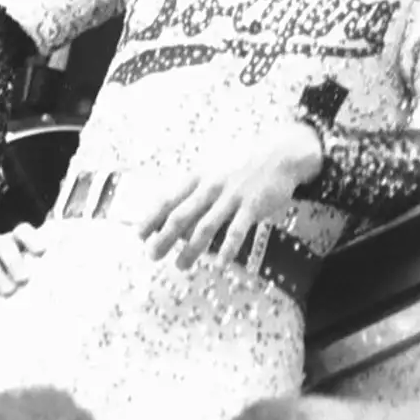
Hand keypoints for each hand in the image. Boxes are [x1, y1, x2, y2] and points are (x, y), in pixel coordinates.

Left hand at [136, 121, 322, 270]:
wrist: (280, 154)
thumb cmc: (244, 163)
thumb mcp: (214, 168)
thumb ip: (196, 189)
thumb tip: (176, 212)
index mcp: (199, 176)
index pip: (169, 199)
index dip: (152, 218)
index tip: (139, 235)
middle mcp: (211, 186)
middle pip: (181, 215)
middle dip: (164, 237)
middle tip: (152, 255)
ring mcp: (232, 196)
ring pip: (205, 227)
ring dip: (191, 249)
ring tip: (181, 265)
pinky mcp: (252, 205)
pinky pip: (237, 230)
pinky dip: (228, 248)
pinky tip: (220, 263)